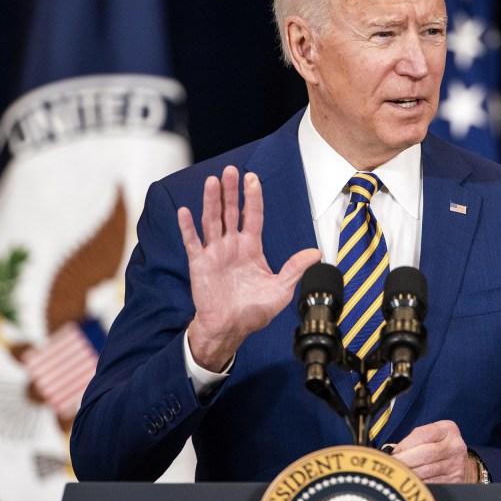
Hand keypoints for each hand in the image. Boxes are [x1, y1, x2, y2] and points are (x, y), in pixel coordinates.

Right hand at [178, 165, 320, 370]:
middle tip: (231, 171)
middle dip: (231, 191)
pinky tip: (184, 212)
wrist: (230, 328)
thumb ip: (295, 269)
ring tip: (212, 182)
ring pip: (212, 221)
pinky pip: (192, 242)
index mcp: (251, 247)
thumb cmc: (253, 310)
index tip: (253, 178)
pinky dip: (187, 228)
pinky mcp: (199, 264)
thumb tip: (316, 253)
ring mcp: (214, 252)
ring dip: (211, 201)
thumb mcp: (281, 289)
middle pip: (231, 212)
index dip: (253, 197)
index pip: (253, 215)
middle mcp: (232, 245)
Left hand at [390, 420, 478, 482]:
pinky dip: (419, 482)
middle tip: (392, 465)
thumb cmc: (440, 448)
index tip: (393, 453)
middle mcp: (454, 445)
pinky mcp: (454, 480)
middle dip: (404, 460)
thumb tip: (389, 450)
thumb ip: (414, 440)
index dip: (404, 445)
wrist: (462, 464)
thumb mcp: (432, 436)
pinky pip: (432, 482)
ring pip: (427, 470)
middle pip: (424, 453)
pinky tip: (412, 481)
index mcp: (448, 429)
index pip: (422, 434)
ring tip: (399, 473)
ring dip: (409, 473)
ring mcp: (456, 464)